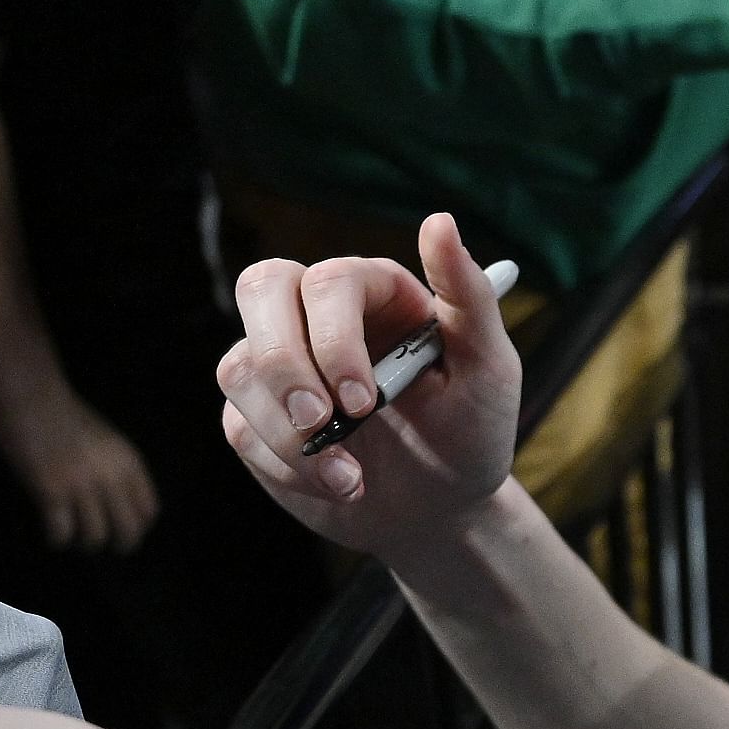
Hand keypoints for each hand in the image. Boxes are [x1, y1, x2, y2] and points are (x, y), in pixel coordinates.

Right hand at [0, 389, 159, 552]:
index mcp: (129, 462)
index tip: (122, 532)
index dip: (137, 528)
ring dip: (83, 544)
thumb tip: (117, 503)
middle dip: (116, 545)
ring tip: (72, 537)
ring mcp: (81, 485)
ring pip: (95, 537)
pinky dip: (57, 540)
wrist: (32, 398)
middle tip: (99, 543)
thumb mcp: (107, 441)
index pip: (148, 511)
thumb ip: (116, 469)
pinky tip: (52, 534)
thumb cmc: (65, 416)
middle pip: (128, 531)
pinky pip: (61, 533)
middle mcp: (111, 476)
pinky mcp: (51, 491)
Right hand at [217, 212, 521, 563]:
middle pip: (259, 288)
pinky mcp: (257, 416)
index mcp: (375, 290)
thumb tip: (441, 222)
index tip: (365, 401)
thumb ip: (468, 295)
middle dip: (282, 363)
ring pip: (239, 368)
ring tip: (351, 478)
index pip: (327, 281)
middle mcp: (318, 316)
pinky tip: (339, 484)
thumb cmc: (471, 429)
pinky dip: (287, 466)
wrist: (441, 507)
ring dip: (289, 435)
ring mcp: (281, 365)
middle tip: (319, 421)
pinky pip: (240, 427)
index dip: (333, 339)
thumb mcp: (489, 367)